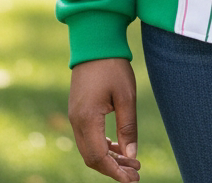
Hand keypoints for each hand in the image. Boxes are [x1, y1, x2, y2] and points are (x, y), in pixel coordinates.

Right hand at [69, 58, 140, 181]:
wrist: (95, 41)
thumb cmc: (113, 66)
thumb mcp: (126, 96)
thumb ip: (128, 127)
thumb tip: (132, 155)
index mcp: (87, 119)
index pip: (99, 157)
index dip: (115, 172)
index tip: (132, 180)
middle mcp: (77, 121)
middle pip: (92, 158)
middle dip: (113, 169)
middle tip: (135, 174)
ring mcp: (75, 116)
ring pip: (89, 149)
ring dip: (109, 158)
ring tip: (131, 163)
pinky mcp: (79, 110)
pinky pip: (88, 137)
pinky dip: (102, 146)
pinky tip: (118, 147)